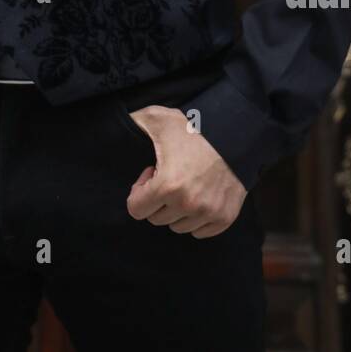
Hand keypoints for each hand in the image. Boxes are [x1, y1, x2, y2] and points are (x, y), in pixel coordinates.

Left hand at [124, 105, 246, 237]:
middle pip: (156, 218)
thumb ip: (134, 121)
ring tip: (184, 183)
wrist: (236, 133)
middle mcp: (188, 204)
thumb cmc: (195, 127)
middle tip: (168, 175)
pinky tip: (198, 195)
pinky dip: (195, 218)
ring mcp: (209, 213)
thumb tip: (113, 125)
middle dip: (157, 199)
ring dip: (176, 210)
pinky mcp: (225, 217)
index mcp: (168, 185)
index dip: (139, 190)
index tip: (150, 174)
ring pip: (177, 226)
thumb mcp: (159, 119)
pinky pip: (199, 232)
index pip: (136, 209)